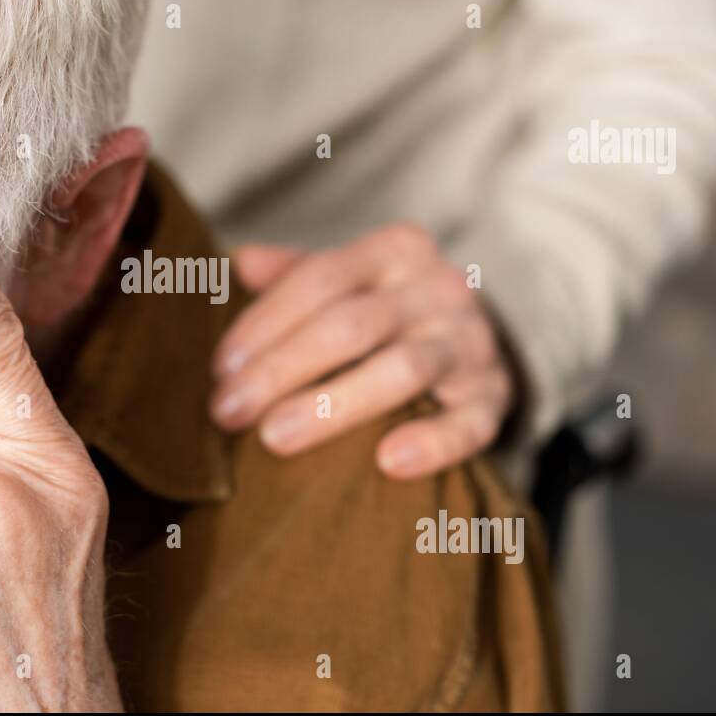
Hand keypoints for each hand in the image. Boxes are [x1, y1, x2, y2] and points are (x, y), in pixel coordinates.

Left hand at [210, 223, 514, 478]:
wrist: (481, 339)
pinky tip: (387, 464)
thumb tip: (239, 263)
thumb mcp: (351, 279)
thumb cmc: (392, 310)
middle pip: (350, 325)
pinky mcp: (496, 397)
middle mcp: (439, 288)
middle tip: (228, 412)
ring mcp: (471, 343)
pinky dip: (431, 442)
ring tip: (275, 438)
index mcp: (396, 251)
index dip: (264, 323)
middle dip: (280, 369)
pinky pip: (468, 423)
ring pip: (402, 370)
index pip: (320, 279)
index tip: (220, 369)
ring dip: (333, 406)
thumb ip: (296, 272)